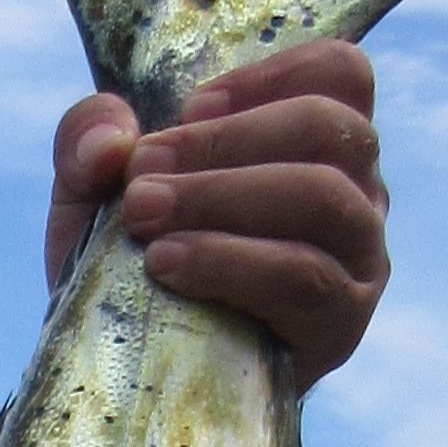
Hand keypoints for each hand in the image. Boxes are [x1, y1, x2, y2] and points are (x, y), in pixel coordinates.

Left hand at [46, 43, 388, 385]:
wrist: (130, 372)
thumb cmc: (130, 264)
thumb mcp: (95, 190)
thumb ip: (88, 139)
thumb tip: (110, 141)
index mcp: (318, 143)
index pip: (341, 74)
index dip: (269, 75)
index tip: (190, 107)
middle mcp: (356, 193)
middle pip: (328, 127)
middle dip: (222, 143)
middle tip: (142, 177)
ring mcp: (359, 260)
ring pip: (322, 197)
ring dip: (223, 197)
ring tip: (145, 217)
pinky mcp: (340, 325)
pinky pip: (303, 277)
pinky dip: (229, 261)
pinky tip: (167, 264)